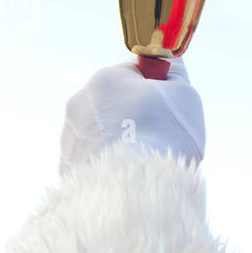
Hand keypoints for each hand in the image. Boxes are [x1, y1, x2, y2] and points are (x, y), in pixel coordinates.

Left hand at [59, 58, 205, 173]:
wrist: (137, 188)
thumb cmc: (164, 135)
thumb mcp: (185, 95)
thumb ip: (177, 75)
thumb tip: (172, 64)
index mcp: (105, 79)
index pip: (134, 75)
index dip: (156, 91)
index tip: (168, 109)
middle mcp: (79, 104)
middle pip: (114, 104)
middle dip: (135, 117)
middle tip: (160, 137)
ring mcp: (69, 138)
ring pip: (102, 134)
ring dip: (120, 142)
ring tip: (144, 162)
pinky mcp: (66, 169)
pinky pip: (93, 161)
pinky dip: (109, 166)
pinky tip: (128, 177)